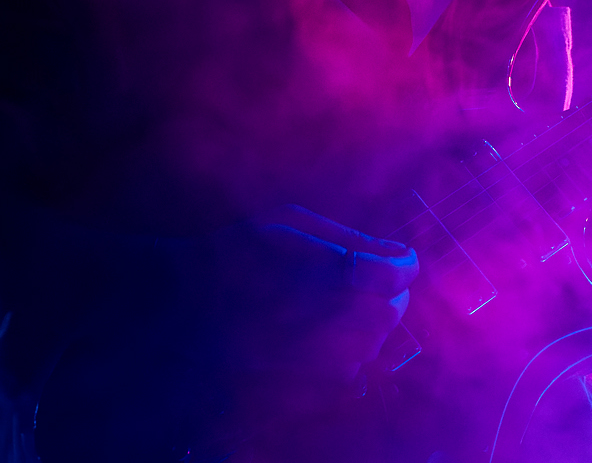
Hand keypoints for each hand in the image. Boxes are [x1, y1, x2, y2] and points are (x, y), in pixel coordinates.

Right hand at [210, 204, 418, 383]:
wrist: (179, 300)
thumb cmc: (236, 250)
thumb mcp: (291, 223)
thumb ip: (350, 237)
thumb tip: (396, 250)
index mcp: (331, 272)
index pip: (397, 275)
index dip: (405, 265)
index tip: (400, 258)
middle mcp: (329, 316)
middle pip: (391, 311)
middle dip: (390, 293)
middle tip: (373, 278)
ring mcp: (314, 351)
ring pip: (374, 343)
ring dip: (373, 322)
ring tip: (349, 302)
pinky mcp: (297, 376)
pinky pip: (349, 370)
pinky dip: (352, 351)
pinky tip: (331, 331)